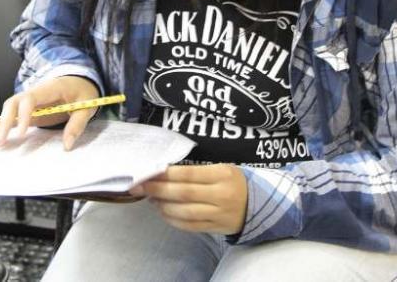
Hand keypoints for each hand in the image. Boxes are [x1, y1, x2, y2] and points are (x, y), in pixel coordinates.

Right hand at [0, 75, 99, 149]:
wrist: (80, 80)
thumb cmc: (83, 91)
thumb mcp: (87, 105)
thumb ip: (77, 124)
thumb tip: (67, 145)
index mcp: (49, 88)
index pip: (30, 99)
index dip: (24, 115)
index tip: (23, 133)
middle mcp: (34, 93)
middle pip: (12, 103)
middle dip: (3, 123)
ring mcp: (29, 102)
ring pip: (8, 111)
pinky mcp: (28, 111)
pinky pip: (12, 118)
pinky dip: (1, 129)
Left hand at [130, 164, 247, 234]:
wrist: (256, 204)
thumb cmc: (232, 181)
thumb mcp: (220, 169)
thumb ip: (196, 171)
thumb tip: (162, 174)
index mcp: (222, 174)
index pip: (189, 174)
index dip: (166, 174)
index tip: (149, 173)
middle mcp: (221, 195)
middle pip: (184, 193)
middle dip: (158, 190)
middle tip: (140, 186)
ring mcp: (219, 214)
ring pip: (185, 212)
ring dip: (163, 206)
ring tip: (151, 199)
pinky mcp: (217, 228)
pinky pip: (190, 226)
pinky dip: (173, 220)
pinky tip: (164, 212)